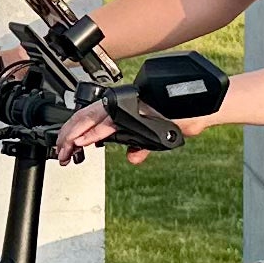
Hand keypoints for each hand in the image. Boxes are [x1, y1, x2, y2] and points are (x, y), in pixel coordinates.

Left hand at [57, 98, 219, 166]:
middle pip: (86, 117)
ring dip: (75, 135)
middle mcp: (123, 105)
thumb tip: (132, 157)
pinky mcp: (134, 111)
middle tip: (60, 152)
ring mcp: (127, 106)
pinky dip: (92, 133)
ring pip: (91, 118)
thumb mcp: (158, 136)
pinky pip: (108, 123)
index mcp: (125, 109)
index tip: (67, 148)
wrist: (203, 108)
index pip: (93, 118)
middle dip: (69, 136)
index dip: (76, 133)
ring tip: (64, 149)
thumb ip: (142, 145)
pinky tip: (81, 143)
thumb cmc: (184, 116)